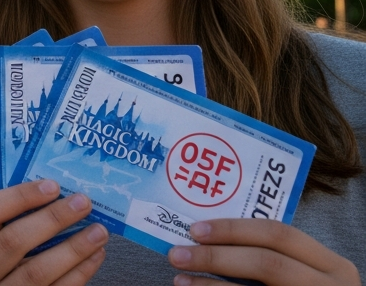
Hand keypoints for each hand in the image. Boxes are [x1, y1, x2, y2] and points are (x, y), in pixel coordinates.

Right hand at [0, 180, 106, 285]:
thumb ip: (6, 229)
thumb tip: (56, 196)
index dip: (19, 197)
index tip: (52, 185)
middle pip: (12, 241)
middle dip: (52, 219)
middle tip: (82, 203)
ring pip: (36, 271)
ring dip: (73, 248)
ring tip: (99, 231)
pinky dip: (79, 273)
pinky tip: (95, 256)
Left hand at [168, 218, 360, 285]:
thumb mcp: (302, 273)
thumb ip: (270, 255)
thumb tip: (208, 237)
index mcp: (332, 266)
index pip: (280, 234)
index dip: (234, 229)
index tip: (195, 229)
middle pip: (266, 262)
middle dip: (216, 256)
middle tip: (177, 254)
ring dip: (209, 285)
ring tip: (179, 280)